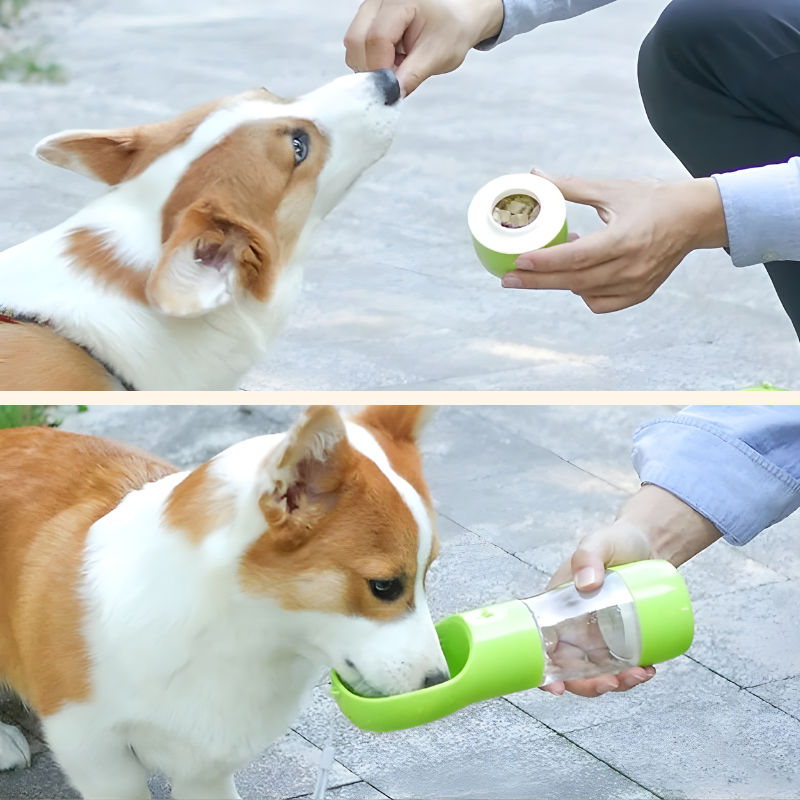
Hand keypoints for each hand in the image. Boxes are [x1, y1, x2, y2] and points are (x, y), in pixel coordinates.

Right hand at [344, 0, 503, 95]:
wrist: (456, 17)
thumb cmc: (451, 30)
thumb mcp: (437, 55)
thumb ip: (411, 76)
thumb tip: (389, 96)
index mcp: (400, 0)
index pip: (376, 39)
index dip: (381, 70)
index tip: (394, 87)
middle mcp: (379, 0)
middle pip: (355, 41)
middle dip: (372, 69)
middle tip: (397, 77)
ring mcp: (369, 8)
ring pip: (353, 45)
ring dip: (371, 66)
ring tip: (398, 65)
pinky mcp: (367, 19)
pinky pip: (357, 47)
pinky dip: (371, 61)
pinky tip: (392, 59)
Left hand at [502, 170, 728, 313]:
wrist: (695, 218)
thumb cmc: (653, 200)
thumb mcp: (612, 189)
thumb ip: (571, 186)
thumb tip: (535, 175)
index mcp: (625, 238)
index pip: (576, 257)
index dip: (544, 261)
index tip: (517, 261)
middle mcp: (631, 267)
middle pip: (573, 281)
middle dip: (536, 281)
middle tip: (507, 278)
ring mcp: (636, 285)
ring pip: (584, 293)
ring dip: (559, 281)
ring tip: (545, 264)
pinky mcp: (639, 294)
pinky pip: (600, 303)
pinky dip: (583, 292)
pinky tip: (576, 275)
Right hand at [541, 485, 720, 697]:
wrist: (650, 543)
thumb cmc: (616, 541)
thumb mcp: (598, 542)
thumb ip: (588, 556)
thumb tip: (587, 584)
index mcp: (557, 607)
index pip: (541, 646)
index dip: (543, 674)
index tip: (555, 689)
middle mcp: (574, 626)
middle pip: (571, 669)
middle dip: (589, 686)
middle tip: (612, 683)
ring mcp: (599, 634)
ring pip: (598, 672)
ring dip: (616, 683)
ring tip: (639, 674)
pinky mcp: (623, 637)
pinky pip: (623, 664)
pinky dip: (634, 674)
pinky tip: (648, 669)